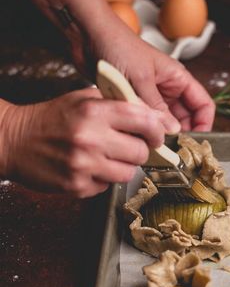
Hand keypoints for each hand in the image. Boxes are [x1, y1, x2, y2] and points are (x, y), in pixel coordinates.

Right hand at [0, 88, 167, 197]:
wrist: (12, 140)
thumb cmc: (50, 119)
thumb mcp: (82, 100)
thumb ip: (117, 104)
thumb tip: (154, 116)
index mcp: (94, 112)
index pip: (144, 120)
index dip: (156, 129)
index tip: (157, 134)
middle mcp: (90, 139)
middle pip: (140, 152)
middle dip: (138, 150)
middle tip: (128, 146)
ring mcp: (84, 165)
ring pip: (128, 173)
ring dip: (122, 167)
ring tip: (106, 157)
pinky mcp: (77, 186)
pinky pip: (107, 186)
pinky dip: (103, 179)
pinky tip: (89, 167)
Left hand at [72, 15, 215, 132]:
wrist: (88, 35)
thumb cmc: (117, 45)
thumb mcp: (140, 79)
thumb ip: (156, 107)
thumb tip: (172, 131)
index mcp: (177, 77)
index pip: (203, 105)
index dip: (204, 124)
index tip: (196, 142)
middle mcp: (168, 88)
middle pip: (186, 117)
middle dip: (182, 134)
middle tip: (173, 150)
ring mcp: (151, 95)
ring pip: (165, 122)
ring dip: (161, 134)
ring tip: (154, 146)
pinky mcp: (135, 100)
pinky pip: (146, 120)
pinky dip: (145, 130)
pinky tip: (139, 138)